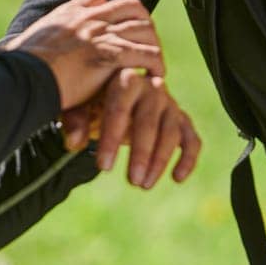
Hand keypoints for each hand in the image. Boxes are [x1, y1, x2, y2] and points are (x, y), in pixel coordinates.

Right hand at [3, 0, 163, 109]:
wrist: (23, 76)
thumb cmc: (19, 69)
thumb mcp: (22, 44)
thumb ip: (29, 42)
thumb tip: (11, 51)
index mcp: (69, 14)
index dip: (111, 10)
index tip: (116, 26)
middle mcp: (89, 19)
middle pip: (131, 8)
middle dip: (143, 24)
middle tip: (146, 43)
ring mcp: (102, 34)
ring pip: (144, 29)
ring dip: (153, 45)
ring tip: (155, 62)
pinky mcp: (112, 55)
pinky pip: (147, 55)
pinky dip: (156, 64)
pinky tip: (157, 77)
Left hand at [61, 70, 201, 187]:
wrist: (115, 93)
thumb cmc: (94, 100)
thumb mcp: (80, 105)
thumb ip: (76, 120)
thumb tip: (73, 142)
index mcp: (125, 79)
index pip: (120, 108)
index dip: (112, 139)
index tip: (103, 166)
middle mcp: (151, 88)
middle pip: (149, 121)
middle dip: (141, 153)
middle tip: (132, 181)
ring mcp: (169, 103)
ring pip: (170, 131)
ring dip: (159, 160)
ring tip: (143, 185)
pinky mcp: (181, 119)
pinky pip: (191, 139)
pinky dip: (188, 158)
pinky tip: (177, 178)